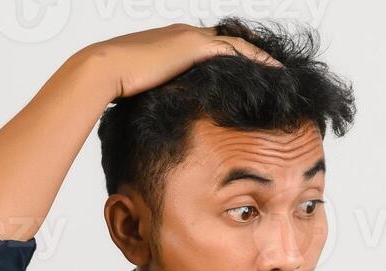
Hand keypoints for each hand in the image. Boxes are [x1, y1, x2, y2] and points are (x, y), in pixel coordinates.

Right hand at [84, 24, 282, 100]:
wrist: (103, 70)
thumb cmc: (114, 87)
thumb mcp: (141, 92)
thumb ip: (156, 98)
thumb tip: (158, 120)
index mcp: (171, 43)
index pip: (209, 48)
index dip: (231, 61)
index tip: (247, 76)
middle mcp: (183, 34)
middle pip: (228, 42)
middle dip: (251, 55)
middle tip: (273, 71)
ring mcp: (190, 37)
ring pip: (237, 43)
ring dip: (260, 57)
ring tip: (281, 72)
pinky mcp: (194, 46)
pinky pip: (237, 50)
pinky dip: (258, 59)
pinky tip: (275, 71)